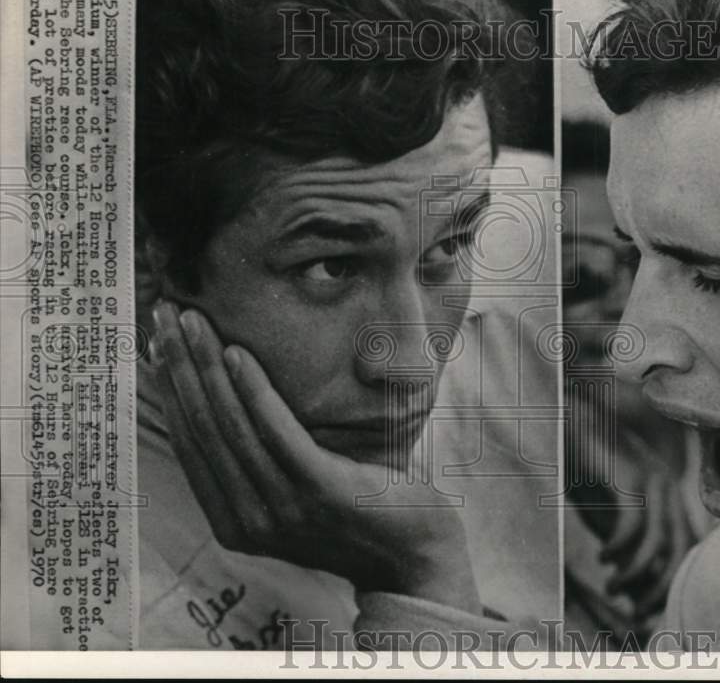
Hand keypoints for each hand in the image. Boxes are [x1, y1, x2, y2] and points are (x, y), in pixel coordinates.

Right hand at [149, 300, 482, 613]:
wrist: (413, 554)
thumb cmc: (355, 511)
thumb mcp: (293, 494)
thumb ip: (256, 465)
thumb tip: (226, 403)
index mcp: (232, 522)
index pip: (188, 444)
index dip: (169, 389)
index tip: (158, 340)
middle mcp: (247, 521)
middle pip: (201, 429)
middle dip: (178, 366)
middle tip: (164, 313)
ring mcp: (282, 509)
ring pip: (230, 426)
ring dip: (206, 367)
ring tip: (194, 320)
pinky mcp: (320, 490)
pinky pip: (277, 432)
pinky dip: (253, 390)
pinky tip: (236, 352)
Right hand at [599, 466, 697, 619]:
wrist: (570, 421)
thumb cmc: (587, 469)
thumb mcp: (610, 512)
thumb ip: (625, 543)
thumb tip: (633, 586)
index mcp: (669, 496)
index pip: (687, 549)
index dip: (671, 582)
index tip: (645, 606)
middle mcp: (669, 488)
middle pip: (680, 551)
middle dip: (660, 589)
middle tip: (635, 610)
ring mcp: (652, 481)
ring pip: (657, 544)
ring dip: (634, 573)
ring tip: (612, 586)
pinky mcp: (630, 478)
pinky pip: (632, 525)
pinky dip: (619, 548)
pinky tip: (603, 556)